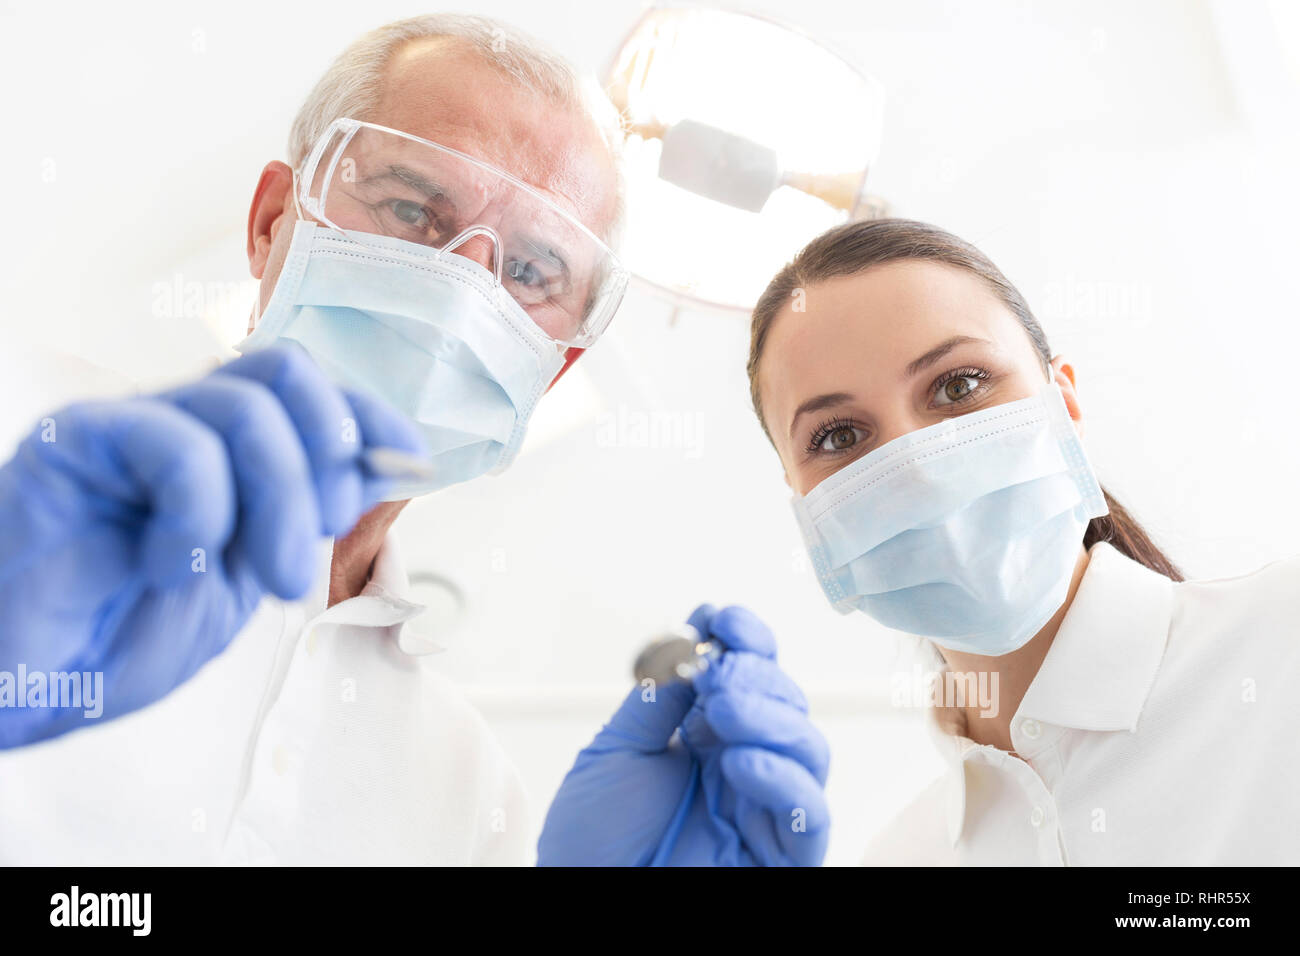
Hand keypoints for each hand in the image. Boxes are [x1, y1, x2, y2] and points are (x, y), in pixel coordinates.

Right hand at [0, 343, 423, 747]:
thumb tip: (378, 469)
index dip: (370, 415)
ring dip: (280, 499)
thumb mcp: (246, 579)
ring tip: (271, 579)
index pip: (309, 391)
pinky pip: (173, 443)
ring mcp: (129, 426)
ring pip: (243, 407)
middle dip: (327, 457)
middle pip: (285, 375)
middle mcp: (180, 423)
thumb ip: (304, 519)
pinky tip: (170, 566)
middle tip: (317, 540)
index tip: (411, 463)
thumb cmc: (120, 635)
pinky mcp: (75, 441)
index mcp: (225, 451)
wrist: (18, 684)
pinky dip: (201, 511)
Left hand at [538, 604, 829, 865]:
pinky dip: (783, 781)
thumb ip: (658, 700)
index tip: (717, 617)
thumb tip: (693, 644)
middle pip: (785, 701)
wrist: (585, 898)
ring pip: (807, 747)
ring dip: (771, 718)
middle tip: (716, 674)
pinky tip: (740, 762)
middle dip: (755, 675)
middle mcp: (743, 762)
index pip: (749, 672)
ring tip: (724, 711)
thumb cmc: (593, 839)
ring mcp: (762, 806)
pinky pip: (808, 814)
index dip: (744, 637)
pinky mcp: (778, 855)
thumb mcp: (614, 751)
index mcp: (707, 733)